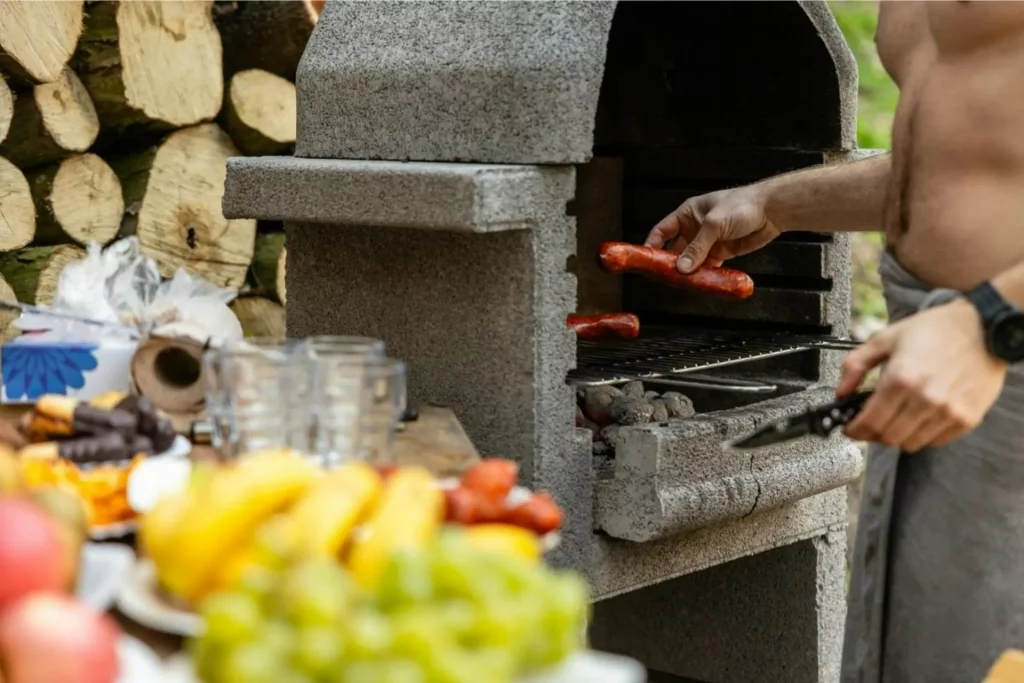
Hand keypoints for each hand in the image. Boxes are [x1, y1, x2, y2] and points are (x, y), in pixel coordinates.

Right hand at [644, 186, 781, 272]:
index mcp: (688, 214)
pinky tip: (700, 282)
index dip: (652, 244)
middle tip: (665, 277)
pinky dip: (704, 274)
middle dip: (670, 263)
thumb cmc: (742, 205)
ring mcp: (708, 241)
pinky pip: (708, 266)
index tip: (646, 260)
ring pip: (691, 260)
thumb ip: (698, 247)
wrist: (772, 211)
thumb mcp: (714, 224)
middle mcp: (695, 228)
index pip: (663, 230)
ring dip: (688, 271)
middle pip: (675, 248)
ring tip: (682, 283)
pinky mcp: (721, 251)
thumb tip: (682, 267)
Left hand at [838, 299, 1007, 450]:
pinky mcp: (967, 419)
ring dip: (897, 434)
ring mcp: (948, 412)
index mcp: (901, 378)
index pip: (870, 422)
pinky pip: (935, 442)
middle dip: (873, 433)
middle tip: (871, 421)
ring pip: (910, 444)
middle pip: (888, 437)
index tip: (850, 428)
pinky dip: (922, 434)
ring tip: (897, 416)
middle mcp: (926, 399)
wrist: (984, 327)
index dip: (854, 430)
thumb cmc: (935, 330)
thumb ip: (855, 365)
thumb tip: (840, 393)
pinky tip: (920, 415)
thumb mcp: (885, 339)